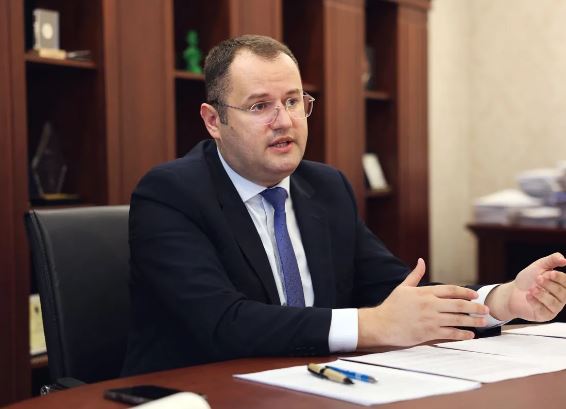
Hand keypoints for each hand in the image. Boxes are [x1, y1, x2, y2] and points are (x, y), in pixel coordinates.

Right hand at [357, 259, 489, 347]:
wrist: (381, 324)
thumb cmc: (391, 306)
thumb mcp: (402, 287)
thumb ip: (415, 275)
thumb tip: (421, 261)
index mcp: (424, 292)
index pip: (450, 290)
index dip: (464, 292)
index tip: (475, 295)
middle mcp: (430, 304)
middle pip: (458, 304)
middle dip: (475, 307)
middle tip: (485, 309)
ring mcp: (430, 319)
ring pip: (457, 319)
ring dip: (472, 321)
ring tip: (483, 322)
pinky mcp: (428, 332)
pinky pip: (450, 333)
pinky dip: (462, 334)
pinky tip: (470, 335)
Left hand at [486, 253, 565, 321]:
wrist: (512, 291)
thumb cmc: (528, 279)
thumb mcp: (539, 266)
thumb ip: (552, 260)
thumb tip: (564, 259)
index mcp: (562, 286)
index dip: (559, 278)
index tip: (548, 273)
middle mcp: (561, 298)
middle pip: (562, 293)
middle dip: (549, 285)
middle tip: (537, 279)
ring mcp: (553, 308)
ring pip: (554, 303)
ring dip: (542, 294)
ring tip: (531, 288)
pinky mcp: (544, 316)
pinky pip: (544, 311)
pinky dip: (535, 302)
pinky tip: (528, 296)